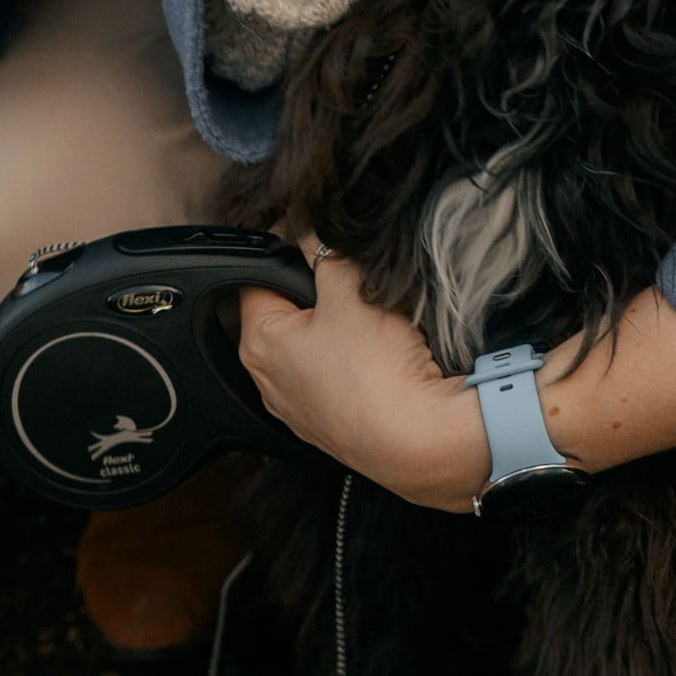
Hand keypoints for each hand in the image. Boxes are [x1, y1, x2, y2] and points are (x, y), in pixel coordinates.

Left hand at [238, 242, 487, 512]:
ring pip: (314, 345)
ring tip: (372, 323)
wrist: (417, 441)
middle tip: (353, 283)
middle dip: (318, 292)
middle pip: (288, 311)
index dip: (288, 251)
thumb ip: (327, 254)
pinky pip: (334, 377)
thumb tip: (315, 233)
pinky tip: (379, 358)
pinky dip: (352, 362)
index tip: (318, 242)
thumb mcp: (351, 291)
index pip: (257, 277)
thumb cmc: (376, 370)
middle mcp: (268, 380)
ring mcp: (298, 408)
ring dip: (339, 327)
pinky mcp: (330, 425)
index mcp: (259, 342)